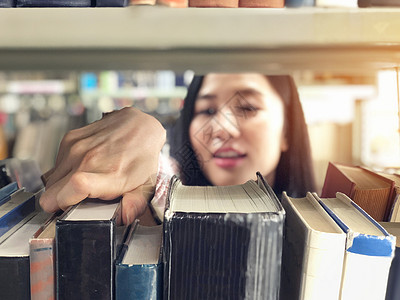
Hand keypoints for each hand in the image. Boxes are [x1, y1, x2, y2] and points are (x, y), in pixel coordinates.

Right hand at [39, 107, 165, 223]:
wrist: (139, 126)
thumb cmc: (141, 156)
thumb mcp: (146, 186)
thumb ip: (135, 205)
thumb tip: (124, 217)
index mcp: (108, 174)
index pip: (73, 189)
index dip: (65, 205)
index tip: (70, 209)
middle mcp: (88, 159)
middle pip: (51, 193)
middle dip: (61, 202)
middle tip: (80, 199)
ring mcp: (76, 148)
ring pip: (51, 181)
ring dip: (62, 186)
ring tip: (84, 181)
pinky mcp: (69, 139)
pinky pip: (55, 165)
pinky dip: (65, 171)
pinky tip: (83, 168)